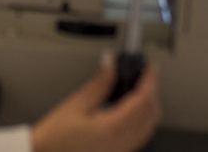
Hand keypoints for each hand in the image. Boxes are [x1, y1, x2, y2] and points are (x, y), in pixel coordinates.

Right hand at [30, 56, 160, 151]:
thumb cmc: (55, 139)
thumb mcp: (76, 104)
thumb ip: (98, 83)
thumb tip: (110, 64)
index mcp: (113, 129)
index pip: (143, 101)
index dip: (150, 81)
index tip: (150, 69)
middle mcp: (122, 142)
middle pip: (151, 114)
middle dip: (152, 92)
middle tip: (145, 75)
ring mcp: (121, 149)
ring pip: (149, 125)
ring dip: (148, 105)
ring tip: (139, 88)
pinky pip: (140, 135)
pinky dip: (142, 118)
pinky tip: (131, 108)